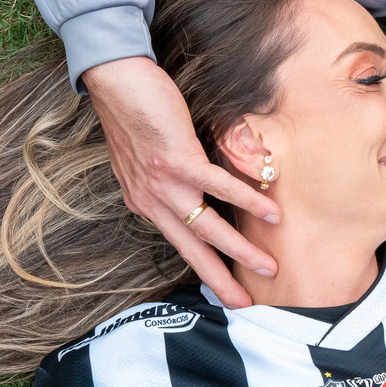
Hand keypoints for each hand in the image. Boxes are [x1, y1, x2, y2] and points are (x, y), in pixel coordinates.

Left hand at [82, 56, 280, 306]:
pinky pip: (218, 187)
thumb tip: (187, 190)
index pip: (178, 242)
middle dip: (219, 278)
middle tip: (244, 304)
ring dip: (239, 251)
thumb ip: (162, 180)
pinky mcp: (178, 160)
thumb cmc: (133, 112)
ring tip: (268, 267)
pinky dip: (246, 201)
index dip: (203, 266)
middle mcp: (151, 200)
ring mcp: (164, 182)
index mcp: (144, 202)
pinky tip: (269, 213)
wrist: (115, 82)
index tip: (223, 288)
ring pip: (206, 227)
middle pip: (191, 248)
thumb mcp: (141, 158)